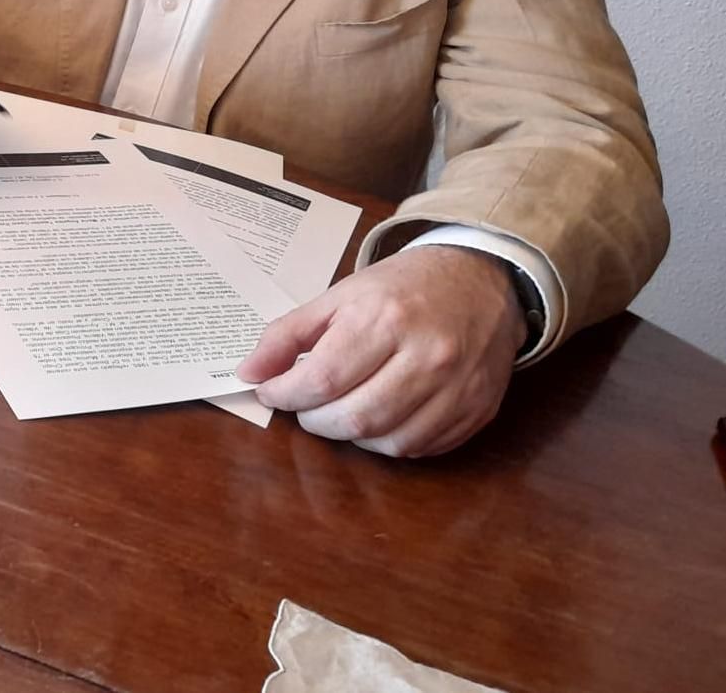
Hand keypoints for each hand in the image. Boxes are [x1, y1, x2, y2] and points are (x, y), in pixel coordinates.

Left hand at [235, 245, 526, 457]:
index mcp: (385, 319)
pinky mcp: (477, 411)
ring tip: (337, 410)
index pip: (323, 379)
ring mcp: (458, 388)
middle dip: (314, 420)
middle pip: (354, 417)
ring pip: (387, 441)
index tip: (270, 392)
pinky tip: (374, 419)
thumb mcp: (339, 296)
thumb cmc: (402, 287)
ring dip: (349, 435)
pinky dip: (386, 442)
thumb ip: (288, 334)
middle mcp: (426, 356)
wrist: (479, 280)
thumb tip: (248, 373)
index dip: (286, 394)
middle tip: (304, 405)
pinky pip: (421, 447)